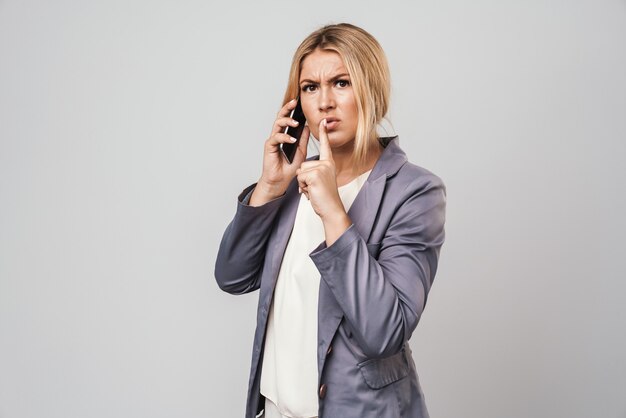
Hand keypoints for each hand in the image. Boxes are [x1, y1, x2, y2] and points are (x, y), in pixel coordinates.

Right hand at [250, 99, 308, 205]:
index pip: (288, 119)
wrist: (280, 181)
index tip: (299, 102)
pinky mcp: (269, 147)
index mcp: (285, 135)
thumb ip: (303, 139)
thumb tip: (308, 127)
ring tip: (296, 123)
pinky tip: (292, 140)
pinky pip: (276, 138)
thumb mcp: (301, 151)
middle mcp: (278, 136)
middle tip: (294, 103)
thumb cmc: (289, 168)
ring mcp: (273, 140)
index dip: (292, 110)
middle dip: (287, 108)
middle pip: (280, 117)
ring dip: (286, 121)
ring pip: (277, 124)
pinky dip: (284, 137)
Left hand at [297, 120, 350, 243]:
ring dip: (303, 184)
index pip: (325, 146)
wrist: (331, 209)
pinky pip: (300, 178)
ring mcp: (321, 168)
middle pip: (303, 165)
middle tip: (315, 188)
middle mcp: (326, 164)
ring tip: (314, 190)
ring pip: (300, 172)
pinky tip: (312, 192)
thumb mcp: (321, 181)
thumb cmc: (325, 198)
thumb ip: (315, 172)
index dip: (324, 134)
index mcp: (328, 164)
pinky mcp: (315, 175)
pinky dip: (303, 187)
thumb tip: (302, 170)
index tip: (323, 121)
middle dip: (303, 179)